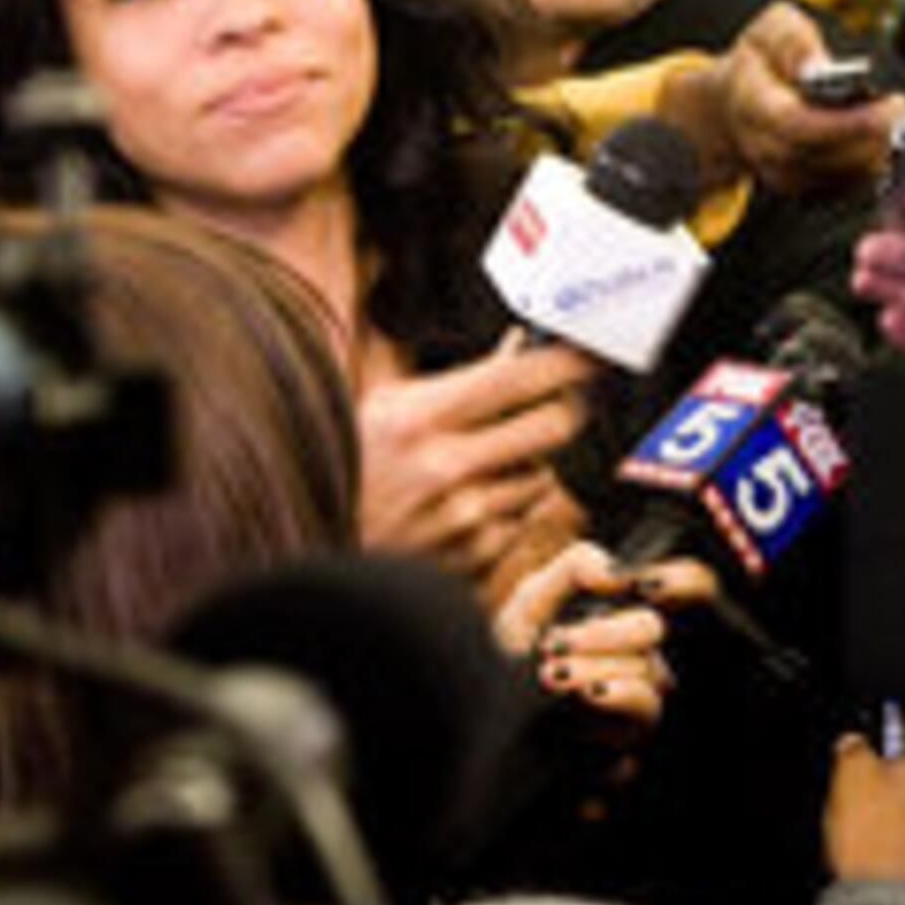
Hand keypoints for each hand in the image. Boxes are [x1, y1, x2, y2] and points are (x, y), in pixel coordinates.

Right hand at [359, 337, 590, 600]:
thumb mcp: (388, 408)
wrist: (316, 545)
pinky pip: (522, 519)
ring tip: (484, 465)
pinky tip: (470, 505)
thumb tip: (519, 347)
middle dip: (565, 411)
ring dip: (528, 465)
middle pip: (553, 427)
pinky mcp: (474, 557)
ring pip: (542, 476)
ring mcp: (463, 518)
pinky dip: (508, 509)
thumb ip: (457, 380)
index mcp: (418, 419)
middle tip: (562, 403)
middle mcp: (444, 468)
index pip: (517, 378)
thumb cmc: (350, 469)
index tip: (588, 355)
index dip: (565, 362)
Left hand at [493, 542, 720, 724]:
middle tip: (553, 643)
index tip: (645, 584)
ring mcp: (641, 692)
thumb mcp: (535, 597)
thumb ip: (575, 567)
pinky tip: (585, 693)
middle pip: (651, 629)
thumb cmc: (519, 649)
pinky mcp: (634, 731)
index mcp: (624, 612)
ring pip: (646, 670)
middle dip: (603, 632)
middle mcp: (641, 651)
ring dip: (595, 666)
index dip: (685, 581)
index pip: (687, 588)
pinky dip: (618, 695)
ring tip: (549, 674)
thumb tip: (618, 575)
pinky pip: (646, 708)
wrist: (495, 709)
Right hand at [664, 4, 895, 197]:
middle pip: (828, 157)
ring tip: (899, 121)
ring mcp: (782, 177)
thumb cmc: (761, 62)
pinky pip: (846, 186)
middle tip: (904, 111)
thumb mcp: (771, 30)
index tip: (893, 104)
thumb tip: (817, 67)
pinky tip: (885, 138)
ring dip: (878, 152)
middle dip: (875, 138)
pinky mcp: (803, 191)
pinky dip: (872, 164)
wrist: (732, 106)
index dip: (852, 122)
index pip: (801, 126)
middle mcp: (763, 149)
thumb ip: (792, 42)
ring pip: (843, 177)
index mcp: (752, 106)